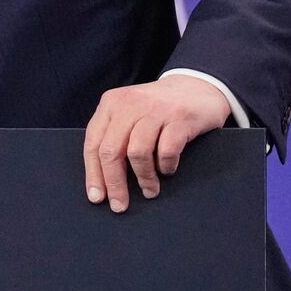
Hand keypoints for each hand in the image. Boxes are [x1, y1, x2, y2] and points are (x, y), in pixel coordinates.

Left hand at [83, 75, 231, 212]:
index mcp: (111, 104)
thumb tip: (102, 180)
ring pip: (137, 153)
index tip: (97, 197)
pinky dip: (165, 166)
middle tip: (120, 204)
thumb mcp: (129, 114)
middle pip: (111, 151)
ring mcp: (156, 110)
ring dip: (143, 178)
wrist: (198, 86)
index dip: (93, 174)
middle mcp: (129, 104)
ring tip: (149, 190)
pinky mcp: (180, 118)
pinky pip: (166, 150)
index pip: (93, 144)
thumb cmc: (158, 109)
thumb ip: (114, 137)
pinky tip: (167, 170)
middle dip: (114, 183)